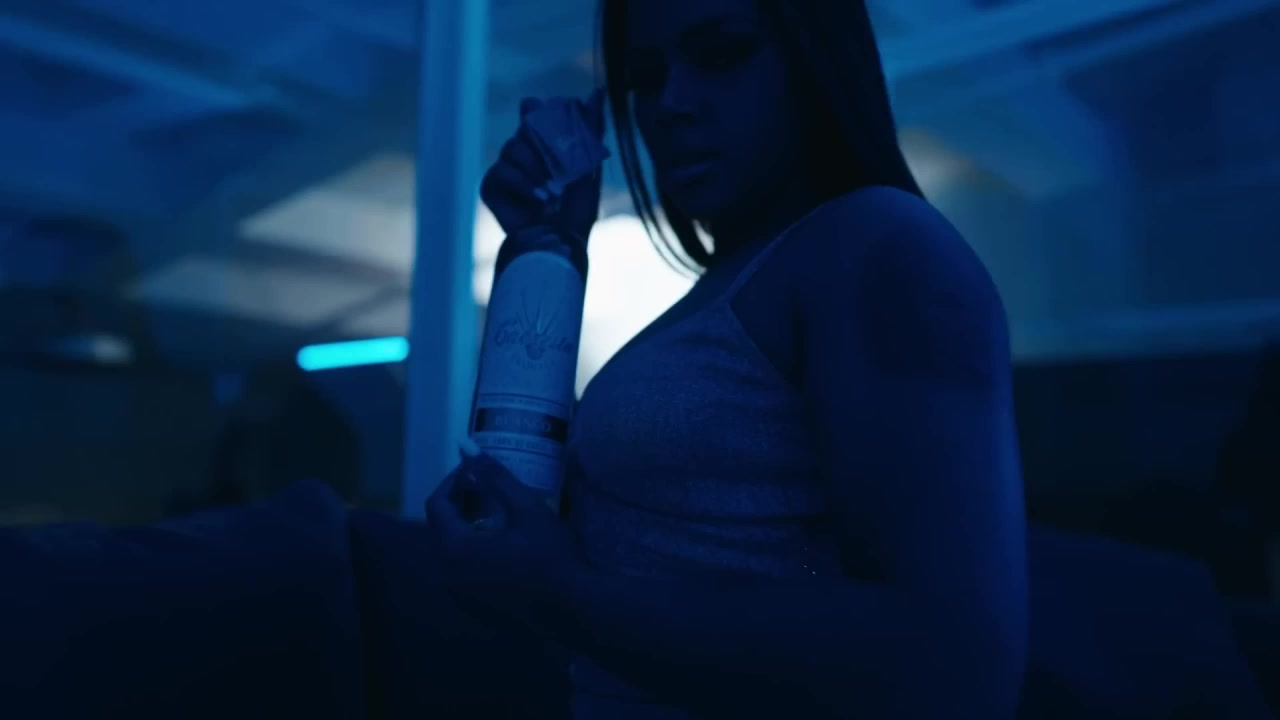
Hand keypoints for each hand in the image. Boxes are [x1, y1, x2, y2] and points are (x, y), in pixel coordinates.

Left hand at [425, 448, 582, 636]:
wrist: (573, 610)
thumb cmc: (550, 556)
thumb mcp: (526, 509)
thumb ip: (494, 476)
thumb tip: (464, 444)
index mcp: (454, 548)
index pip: (436, 505)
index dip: (452, 481)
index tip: (474, 470)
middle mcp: (448, 575)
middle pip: (442, 528)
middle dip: (459, 504)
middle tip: (487, 488)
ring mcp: (461, 596)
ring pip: (452, 551)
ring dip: (467, 529)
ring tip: (496, 515)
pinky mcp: (475, 608)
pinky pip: (464, 572)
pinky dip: (475, 553)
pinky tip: (503, 548)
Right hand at [480, 90, 606, 241]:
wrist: (558, 242)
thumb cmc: (577, 209)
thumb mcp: (589, 164)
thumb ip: (590, 128)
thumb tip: (598, 91)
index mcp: (542, 143)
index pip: (535, 110)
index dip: (547, 114)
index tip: (564, 135)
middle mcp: (521, 152)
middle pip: (524, 124)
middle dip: (546, 146)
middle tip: (561, 169)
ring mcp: (504, 168)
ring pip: (512, 147)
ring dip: (536, 169)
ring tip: (553, 192)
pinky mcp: (491, 186)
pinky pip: (502, 171)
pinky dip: (524, 184)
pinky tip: (539, 199)